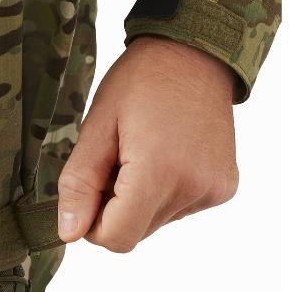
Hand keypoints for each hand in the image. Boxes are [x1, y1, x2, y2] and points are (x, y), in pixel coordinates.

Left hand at [57, 36, 238, 251]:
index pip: (117, 239)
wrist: (194, 52)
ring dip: (139, 199)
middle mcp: (192, 187)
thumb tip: (69, 233)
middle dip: (115, 208)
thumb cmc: (140, 81)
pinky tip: (166, 155)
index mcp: (158, 173)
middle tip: (117, 160)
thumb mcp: (97, 128)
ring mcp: (212, 189)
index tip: (91, 189)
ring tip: (143, 152)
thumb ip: (79, 185)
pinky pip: (179, 209)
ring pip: (155, 222)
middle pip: (135, 233)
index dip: (93, 224)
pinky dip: (164, 192)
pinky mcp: (223, 187)